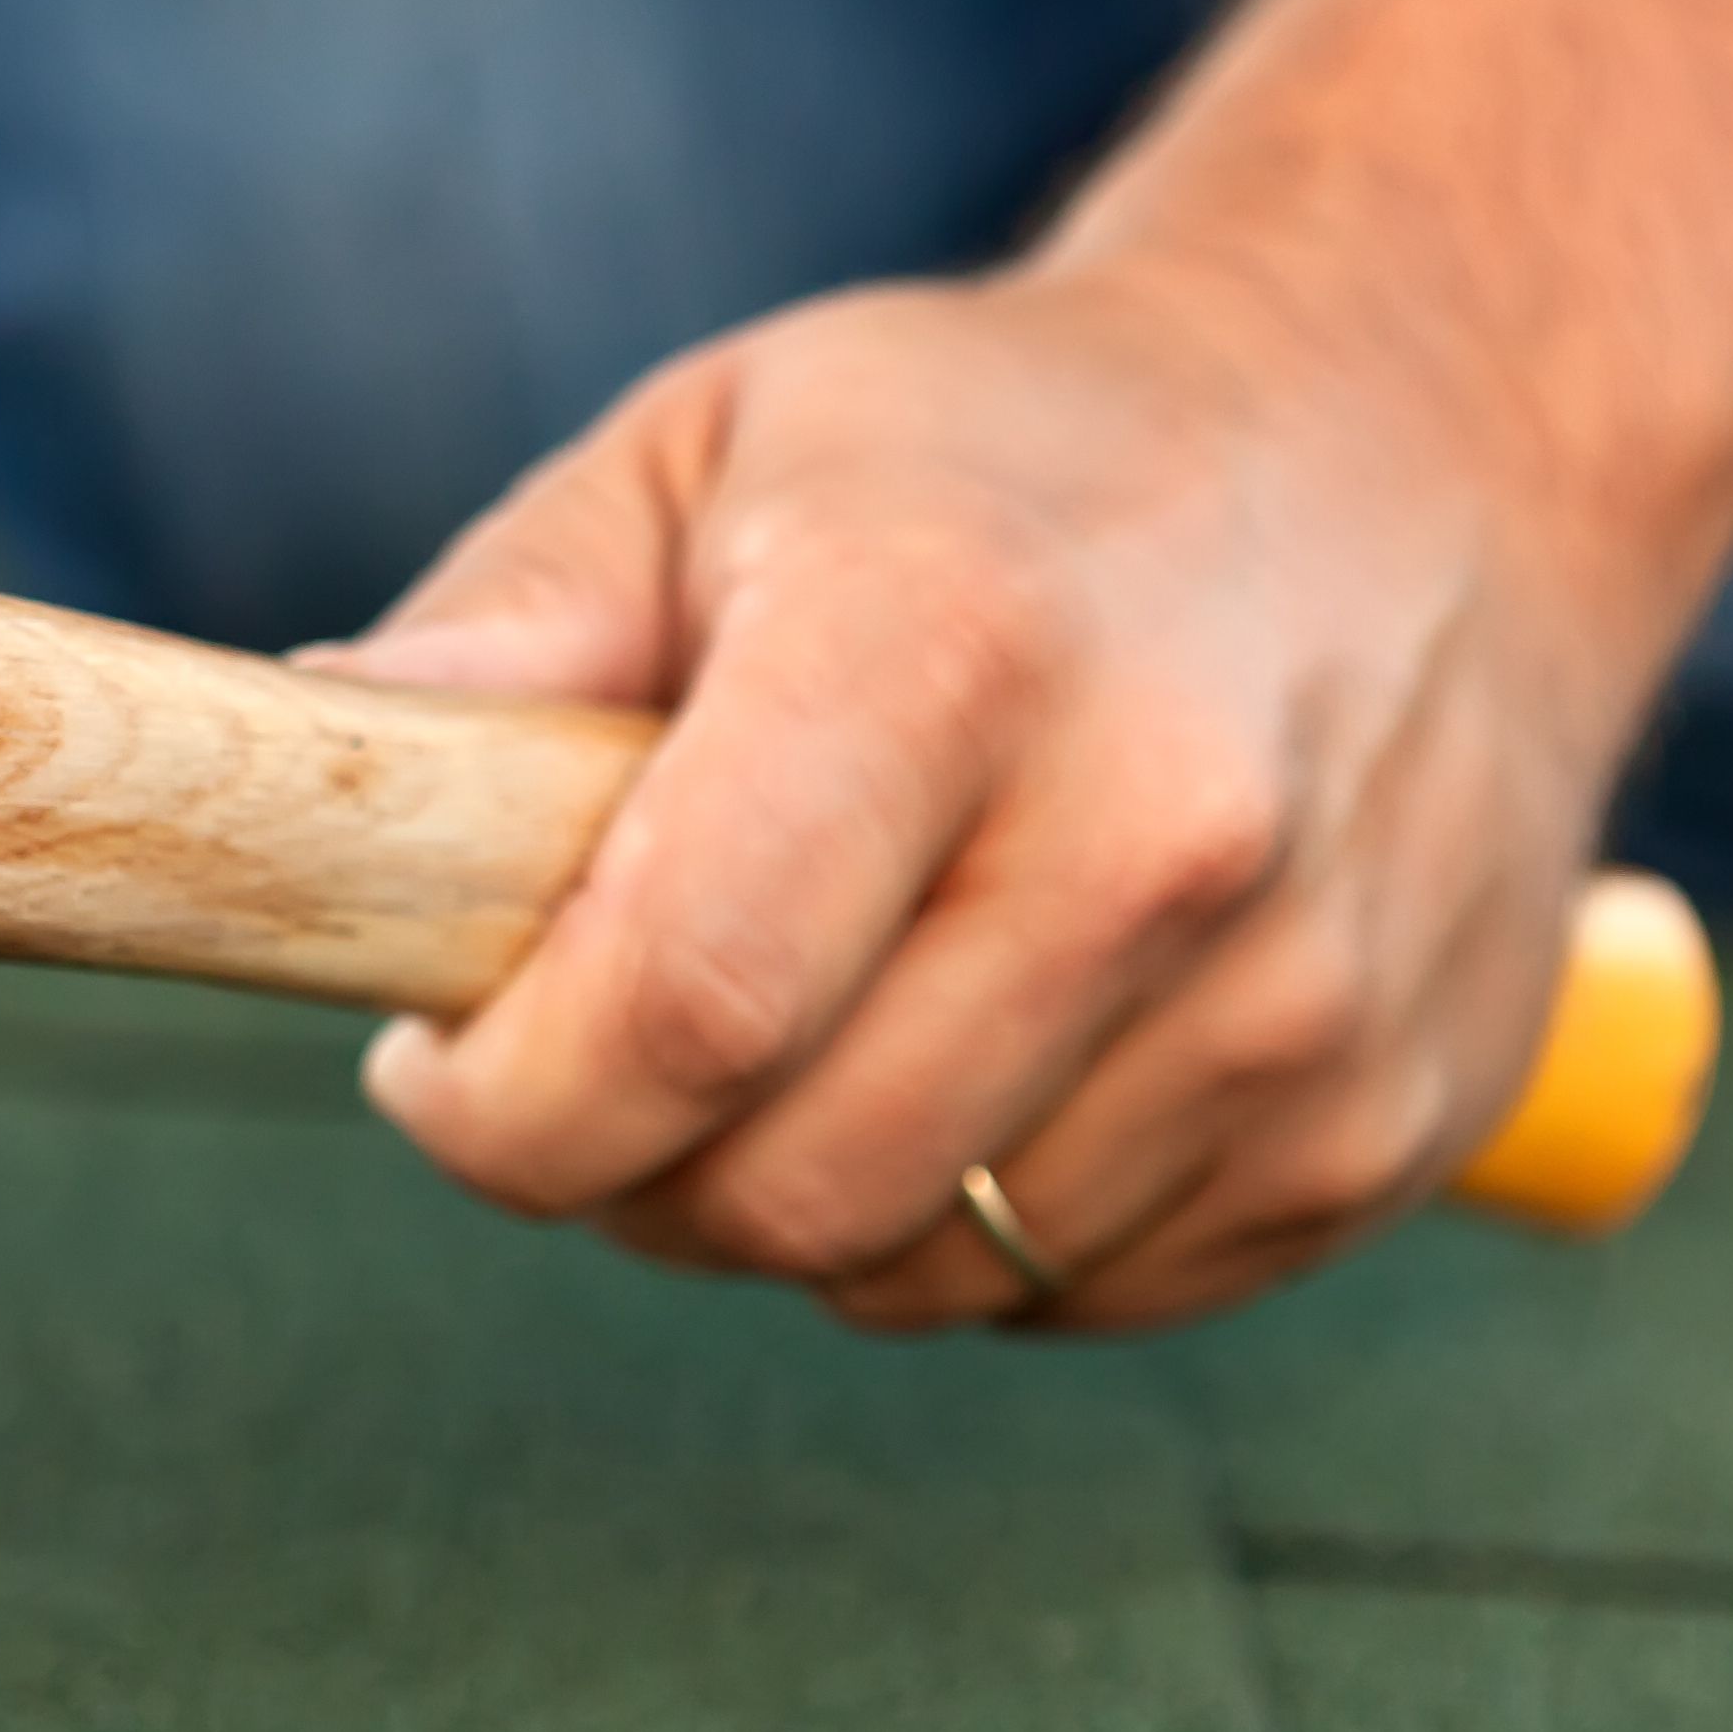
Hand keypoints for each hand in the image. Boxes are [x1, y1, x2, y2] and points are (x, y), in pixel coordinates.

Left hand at [330, 257, 1653, 1331]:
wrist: (1427, 434)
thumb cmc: (1001, 455)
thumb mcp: (723, 448)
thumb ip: (507, 626)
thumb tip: (304, 782)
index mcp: (953, 644)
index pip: (683, 1005)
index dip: (505, 1105)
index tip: (443, 1065)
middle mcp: (1162, 835)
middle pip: (787, 1189)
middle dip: (626, 1170)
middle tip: (605, 1048)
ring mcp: (1304, 1002)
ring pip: (924, 1273)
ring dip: (803, 1201)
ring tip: (814, 1015)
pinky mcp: (1388, 1124)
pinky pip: (1081, 1297)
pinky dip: (980, 1228)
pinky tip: (989, 1045)